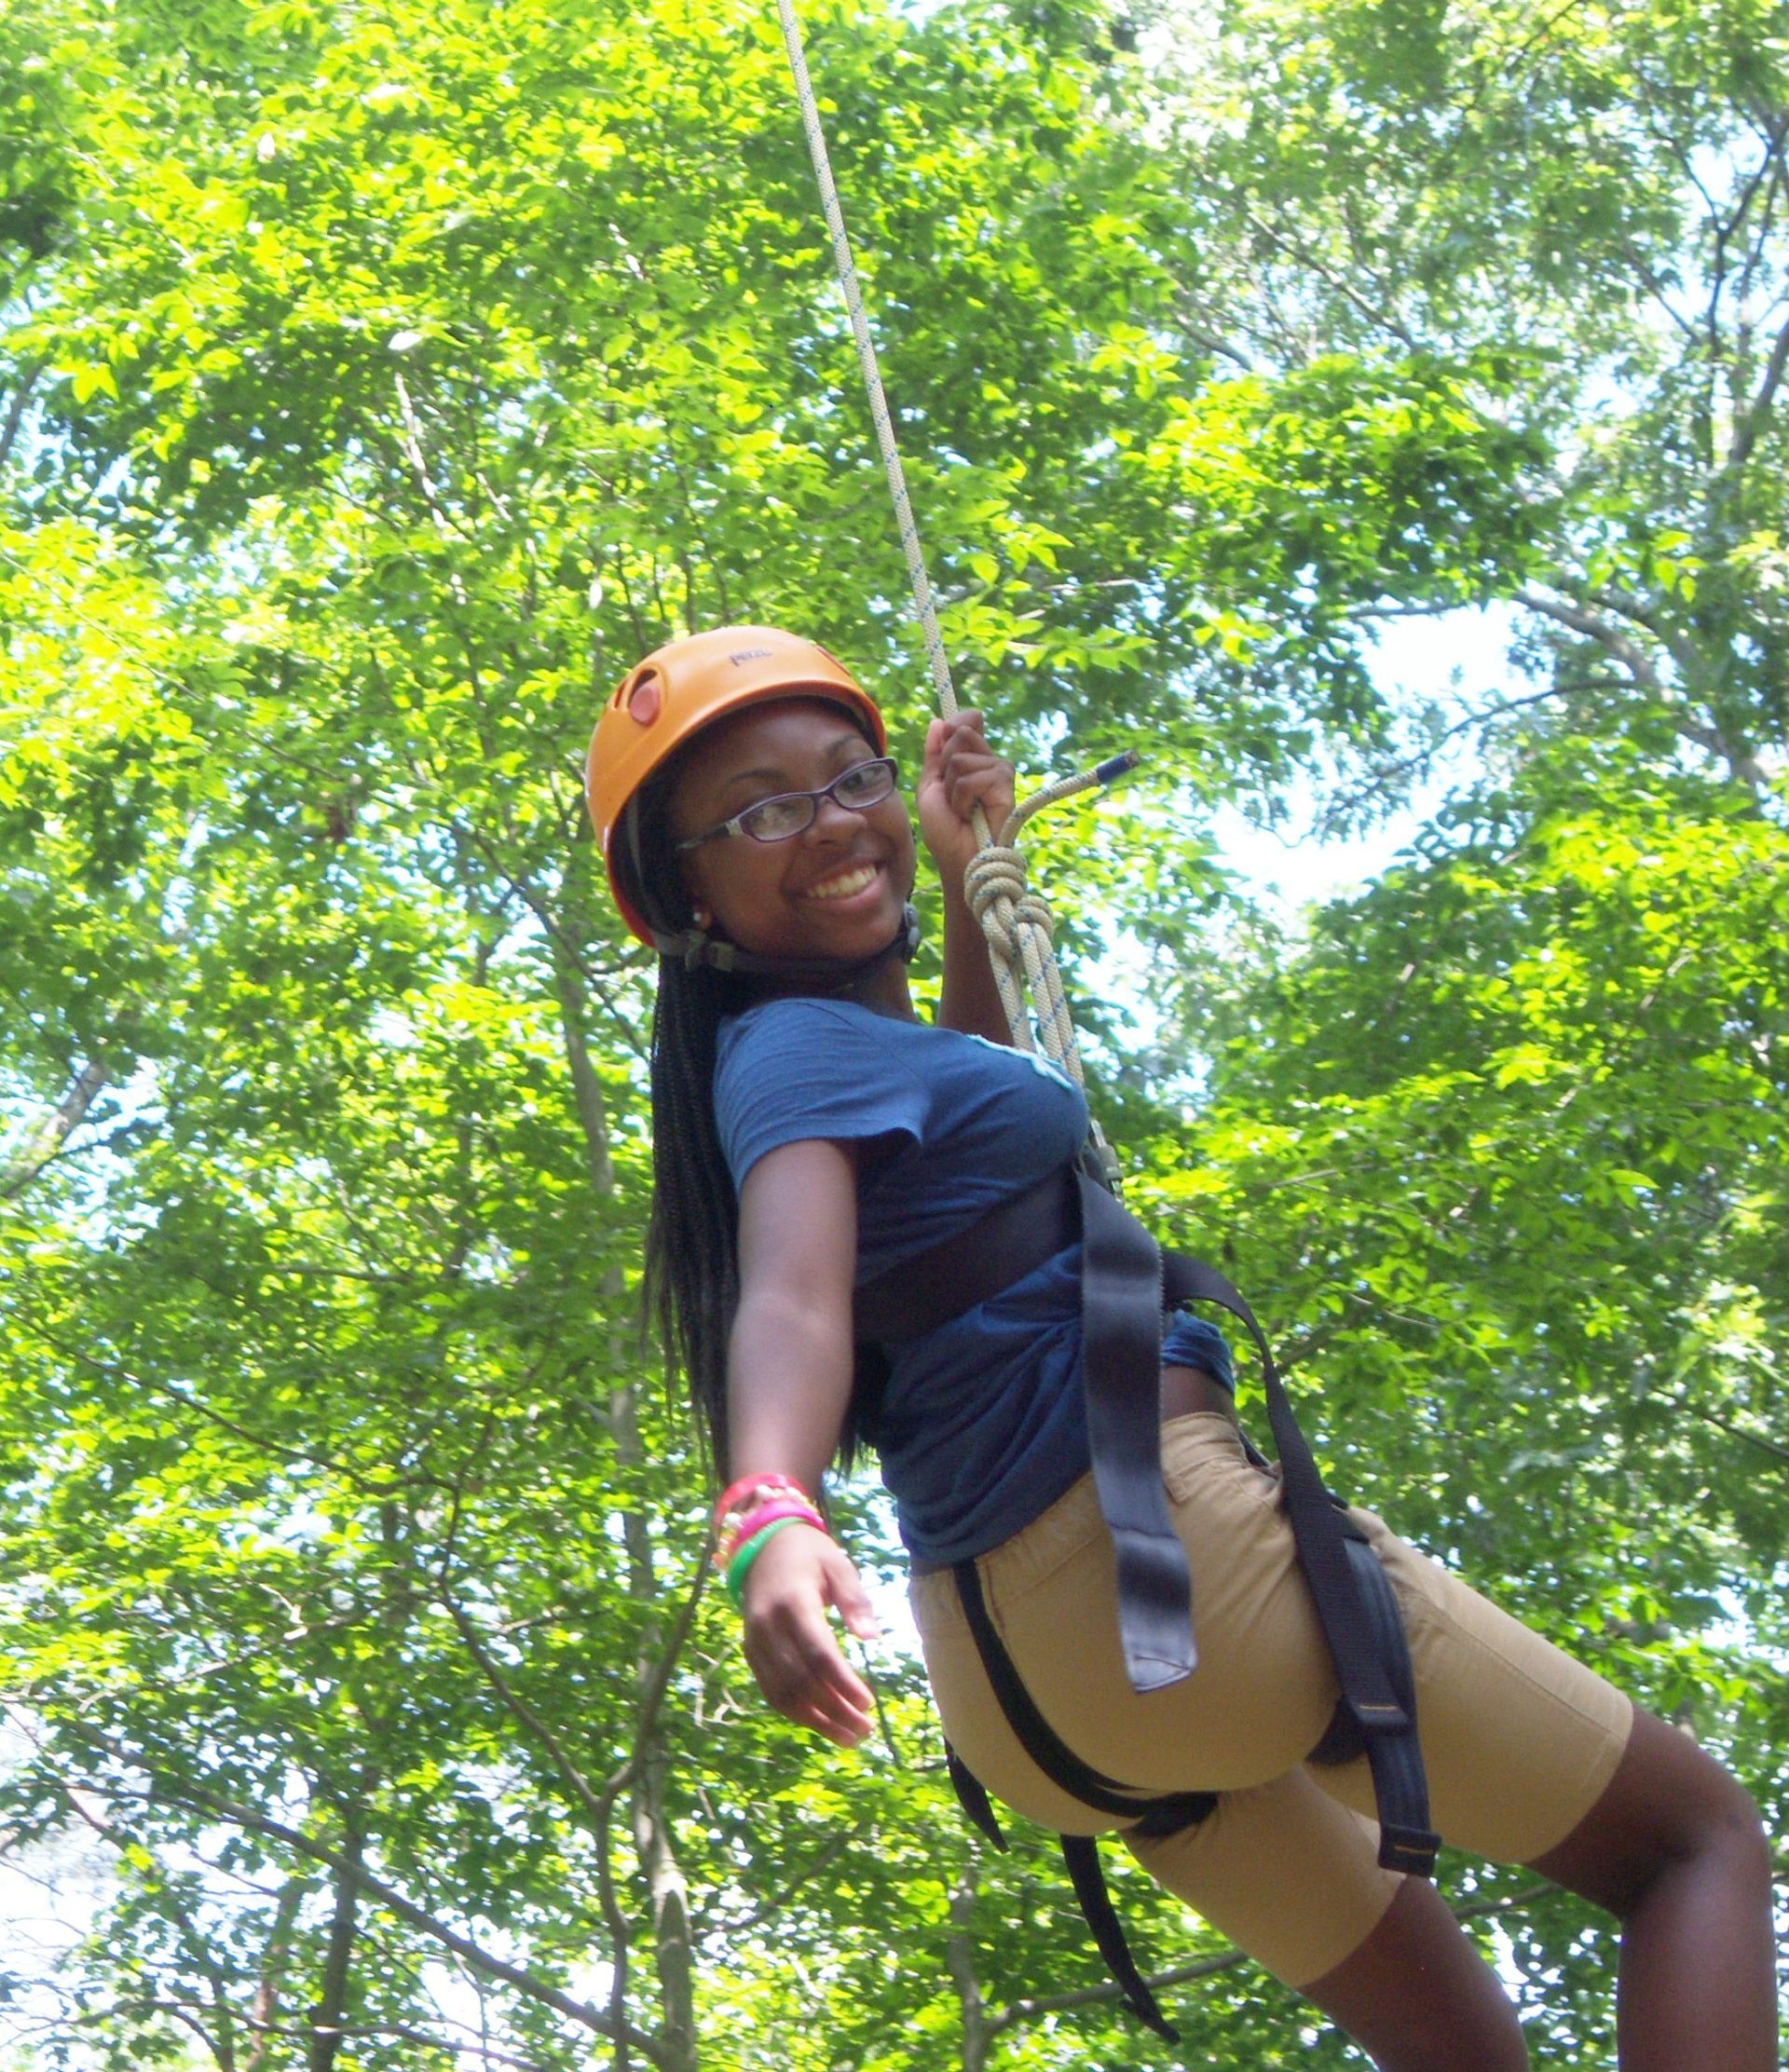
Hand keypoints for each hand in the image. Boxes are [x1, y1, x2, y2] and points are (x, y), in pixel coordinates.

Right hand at [739, 1523, 880, 1747]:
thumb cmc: (810, 1555)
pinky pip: (770, 1690)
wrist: (763, 1545)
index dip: (842, 1683)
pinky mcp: (750, 1651)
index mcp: (793, 1602)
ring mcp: (755, 1641)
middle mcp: (768, 1626)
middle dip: (834, 1710)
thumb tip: (872, 1637)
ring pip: (782, 1693)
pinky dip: (795, 1711)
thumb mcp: (838, 1564)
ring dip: (815, 1721)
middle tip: (864, 1729)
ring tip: (847, 1737)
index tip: (868, 1703)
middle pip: (801, 1680)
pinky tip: (821, 1723)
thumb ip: (855, 1600)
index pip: (818, 1653)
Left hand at [917, 711, 1016, 887]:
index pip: (967, 721)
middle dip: (945, 765)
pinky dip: (962, 799)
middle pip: (961, 732)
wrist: (957, 860)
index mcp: (973, 758)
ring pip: (961, 758)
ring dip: (952, 789)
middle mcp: (989, 761)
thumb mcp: (931, 787)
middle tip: (951, 795)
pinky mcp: (1005, 786)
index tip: (944, 756)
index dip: (952, 730)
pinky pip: (971, 778)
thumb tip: (939, 721)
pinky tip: (971, 814)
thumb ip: (935, 755)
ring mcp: (999, 772)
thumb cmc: (945, 831)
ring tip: (962, 810)